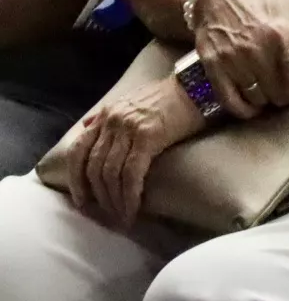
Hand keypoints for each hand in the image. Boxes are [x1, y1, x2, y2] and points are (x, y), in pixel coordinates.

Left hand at [63, 75, 204, 230]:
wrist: (201, 84)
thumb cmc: (172, 95)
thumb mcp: (133, 100)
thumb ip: (108, 114)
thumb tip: (87, 126)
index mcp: (107, 114)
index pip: (78, 151)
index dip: (75, 179)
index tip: (81, 200)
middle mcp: (113, 121)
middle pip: (94, 167)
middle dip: (97, 195)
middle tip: (106, 214)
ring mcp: (129, 129)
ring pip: (110, 173)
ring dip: (114, 200)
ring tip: (122, 216)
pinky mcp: (148, 137)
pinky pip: (132, 173)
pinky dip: (130, 195)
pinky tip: (133, 208)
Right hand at [192, 0, 288, 118]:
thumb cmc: (266, 2)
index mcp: (282, 35)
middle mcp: (257, 49)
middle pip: (279, 93)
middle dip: (288, 96)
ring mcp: (232, 59)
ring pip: (257, 99)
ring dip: (267, 101)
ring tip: (272, 90)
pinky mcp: (212, 66)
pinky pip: (230, 101)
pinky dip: (243, 109)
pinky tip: (252, 103)